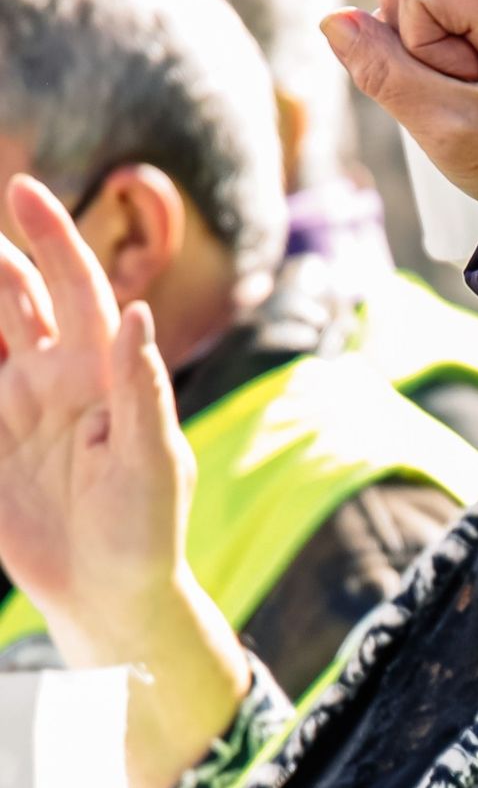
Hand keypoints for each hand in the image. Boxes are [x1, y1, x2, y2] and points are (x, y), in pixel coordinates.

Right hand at [0, 177, 190, 658]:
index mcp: (103, 372)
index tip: (24, 190)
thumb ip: (145, 389)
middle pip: (16, 296)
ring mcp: (12, 408)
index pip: (79, 288)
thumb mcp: (155, 462)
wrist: (110, 597)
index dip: (54, 238)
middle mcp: (54, 377)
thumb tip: (138, 315)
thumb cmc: (149, 530)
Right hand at [321, 0, 477, 248]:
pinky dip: (428, 62)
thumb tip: (332, 20)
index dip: (420, 47)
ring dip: (422, 61)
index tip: (467, 89)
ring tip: (470, 97)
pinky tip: (464, 89)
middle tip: (470, 98)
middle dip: (420, 53)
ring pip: (405, 7)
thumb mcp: (442, 126)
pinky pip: (417, 23)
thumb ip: (383, 72)